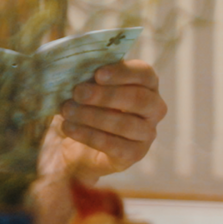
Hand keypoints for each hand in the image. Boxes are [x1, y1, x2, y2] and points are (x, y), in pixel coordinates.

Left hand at [50, 59, 166, 185]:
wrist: (80, 146)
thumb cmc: (89, 106)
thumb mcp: (89, 88)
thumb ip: (90, 77)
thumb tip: (74, 69)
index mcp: (147, 84)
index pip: (144, 73)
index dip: (123, 73)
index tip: (97, 74)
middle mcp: (154, 108)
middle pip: (139, 99)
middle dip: (106, 95)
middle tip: (78, 93)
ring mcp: (147, 133)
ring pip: (126, 124)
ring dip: (93, 116)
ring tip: (67, 111)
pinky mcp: (135, 154)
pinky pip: (115, 145)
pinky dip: (89, 135)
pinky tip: (69, 128)